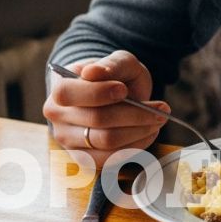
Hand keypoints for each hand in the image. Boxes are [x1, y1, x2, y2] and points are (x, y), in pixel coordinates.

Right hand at [43, 50, 169, 165]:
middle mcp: (58, 116)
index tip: (124, 90)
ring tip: (159, 119)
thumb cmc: (116, 76)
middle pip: (96, 120)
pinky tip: (149, 133)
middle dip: (135, 114)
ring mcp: (68, 140)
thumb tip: (92, 72)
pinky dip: (136, 147)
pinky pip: (111, 159)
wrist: (115, 96)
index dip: (98, 93)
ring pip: (107, 142)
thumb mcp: (119, 62)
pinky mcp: (84, 158)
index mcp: (60, 87)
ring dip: (140, 131)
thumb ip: (110, 65)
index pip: (68, 93)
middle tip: (162, 108)